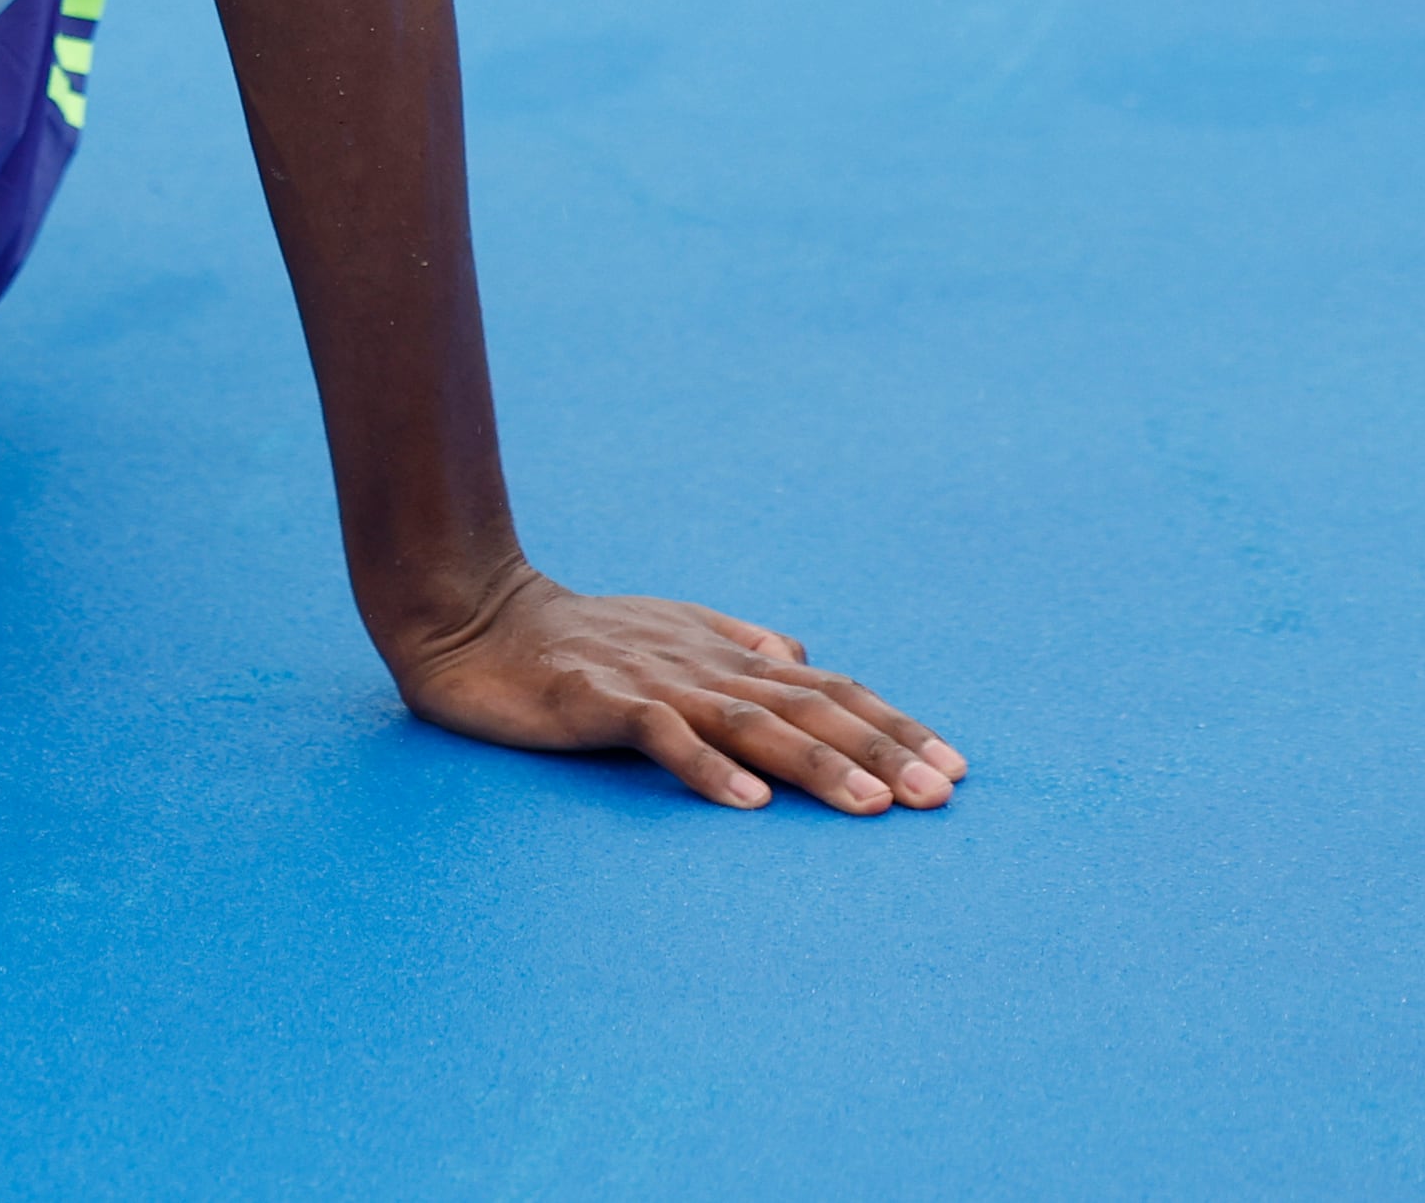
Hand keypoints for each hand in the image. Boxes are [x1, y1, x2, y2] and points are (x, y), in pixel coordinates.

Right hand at [386, 567, 963, 814]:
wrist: (471, 618)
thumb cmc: (576, 636)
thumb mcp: (669, 632)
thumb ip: (739, 644)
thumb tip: (806, 657)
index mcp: (725, 652)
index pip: (828, 688)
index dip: (892, 724)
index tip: (953, 767)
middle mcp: (703, 662)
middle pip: (807, 707)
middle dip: (880, 751)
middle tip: (940, 795)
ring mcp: (653, 680)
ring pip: (751, 722)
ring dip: (816, 764)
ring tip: (871, 807)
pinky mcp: (597, 701)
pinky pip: (660, 735)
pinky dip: (706, 767)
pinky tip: (748, 803)